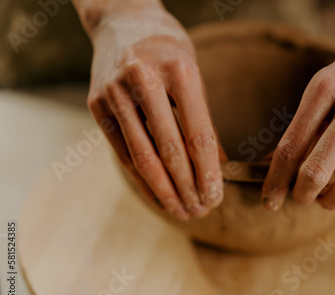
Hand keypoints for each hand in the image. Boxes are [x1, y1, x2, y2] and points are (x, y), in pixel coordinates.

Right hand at [87, 10, 222, 220]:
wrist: (122, 19)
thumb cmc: (168, 50)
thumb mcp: (193, 77)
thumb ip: (203, 121)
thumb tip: (216, 168)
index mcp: (178, 70)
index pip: (198, 135)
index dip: (208, 173)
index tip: (216, 198)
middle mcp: (143, 80)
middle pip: (170, 151)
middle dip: (187, 188)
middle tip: (200, 212)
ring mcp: (114, 92)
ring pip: (142, 157)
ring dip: (163, 192)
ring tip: (181, 212)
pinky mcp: (96, 104)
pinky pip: (122, 152)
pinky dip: (141, 179)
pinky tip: (156, 196)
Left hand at [262, 2, 334, 210]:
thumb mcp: (326, 84)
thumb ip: (304, 124)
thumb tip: (274, 165)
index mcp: (326, 88)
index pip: (290, 147)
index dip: (275, 181)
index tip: (268, 201)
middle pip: (316, 170)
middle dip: (301, 195)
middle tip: (299, 197)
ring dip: (330, 202)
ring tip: (324, 199)